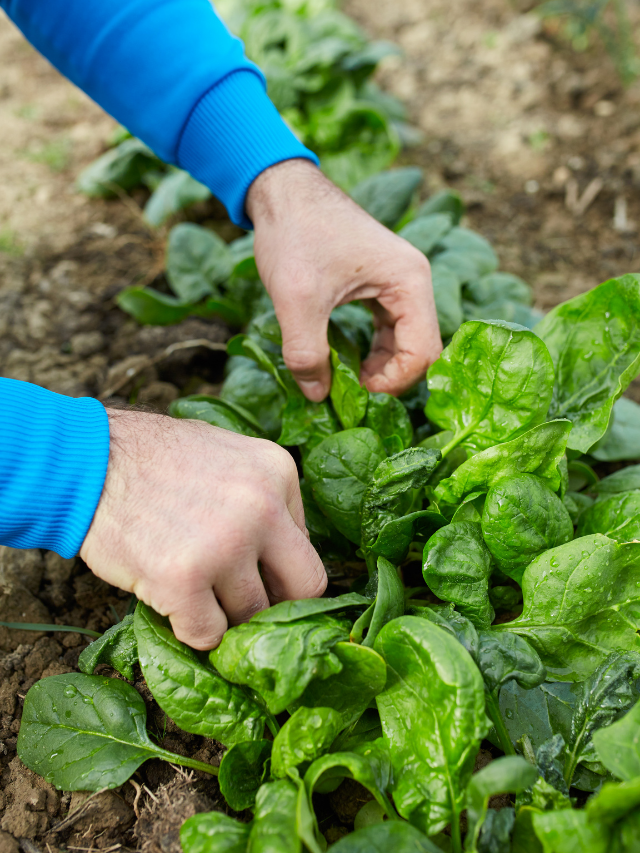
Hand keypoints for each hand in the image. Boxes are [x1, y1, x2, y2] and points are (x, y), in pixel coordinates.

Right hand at [80, 410, 326, 649]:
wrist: (88, 461)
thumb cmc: (155, 459)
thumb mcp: (229, 456)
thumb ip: (265, 498)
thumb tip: (285, 555)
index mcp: (278, 472)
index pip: (307, 547)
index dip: (280, 570)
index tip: (255, 577)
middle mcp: (262, 507)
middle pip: (305, 588)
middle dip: (278, 606)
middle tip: (248, 609)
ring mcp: (225, 545)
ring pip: (253, 616)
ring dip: (228, 618)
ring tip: (200, 600)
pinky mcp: (182, 580)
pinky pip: (208, 634)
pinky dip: (193, 632)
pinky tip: (174, 607)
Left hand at [246, 159, 441, 401]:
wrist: (281, 189)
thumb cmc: (294, 234)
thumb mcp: (297, 300)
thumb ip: (307, 353)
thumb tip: (318, 397)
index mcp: (408, 281)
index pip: (423, 352)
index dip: (392, 383)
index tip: (355, 393)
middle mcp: (413, 281)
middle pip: (419, 349)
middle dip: (387, 378)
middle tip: (349, 394)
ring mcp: (398, 282)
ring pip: (404, 342)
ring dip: (378, 366)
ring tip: (344, 381)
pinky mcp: (380, 284)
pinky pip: (387, 328)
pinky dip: (370, 349)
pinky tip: (343, 360)